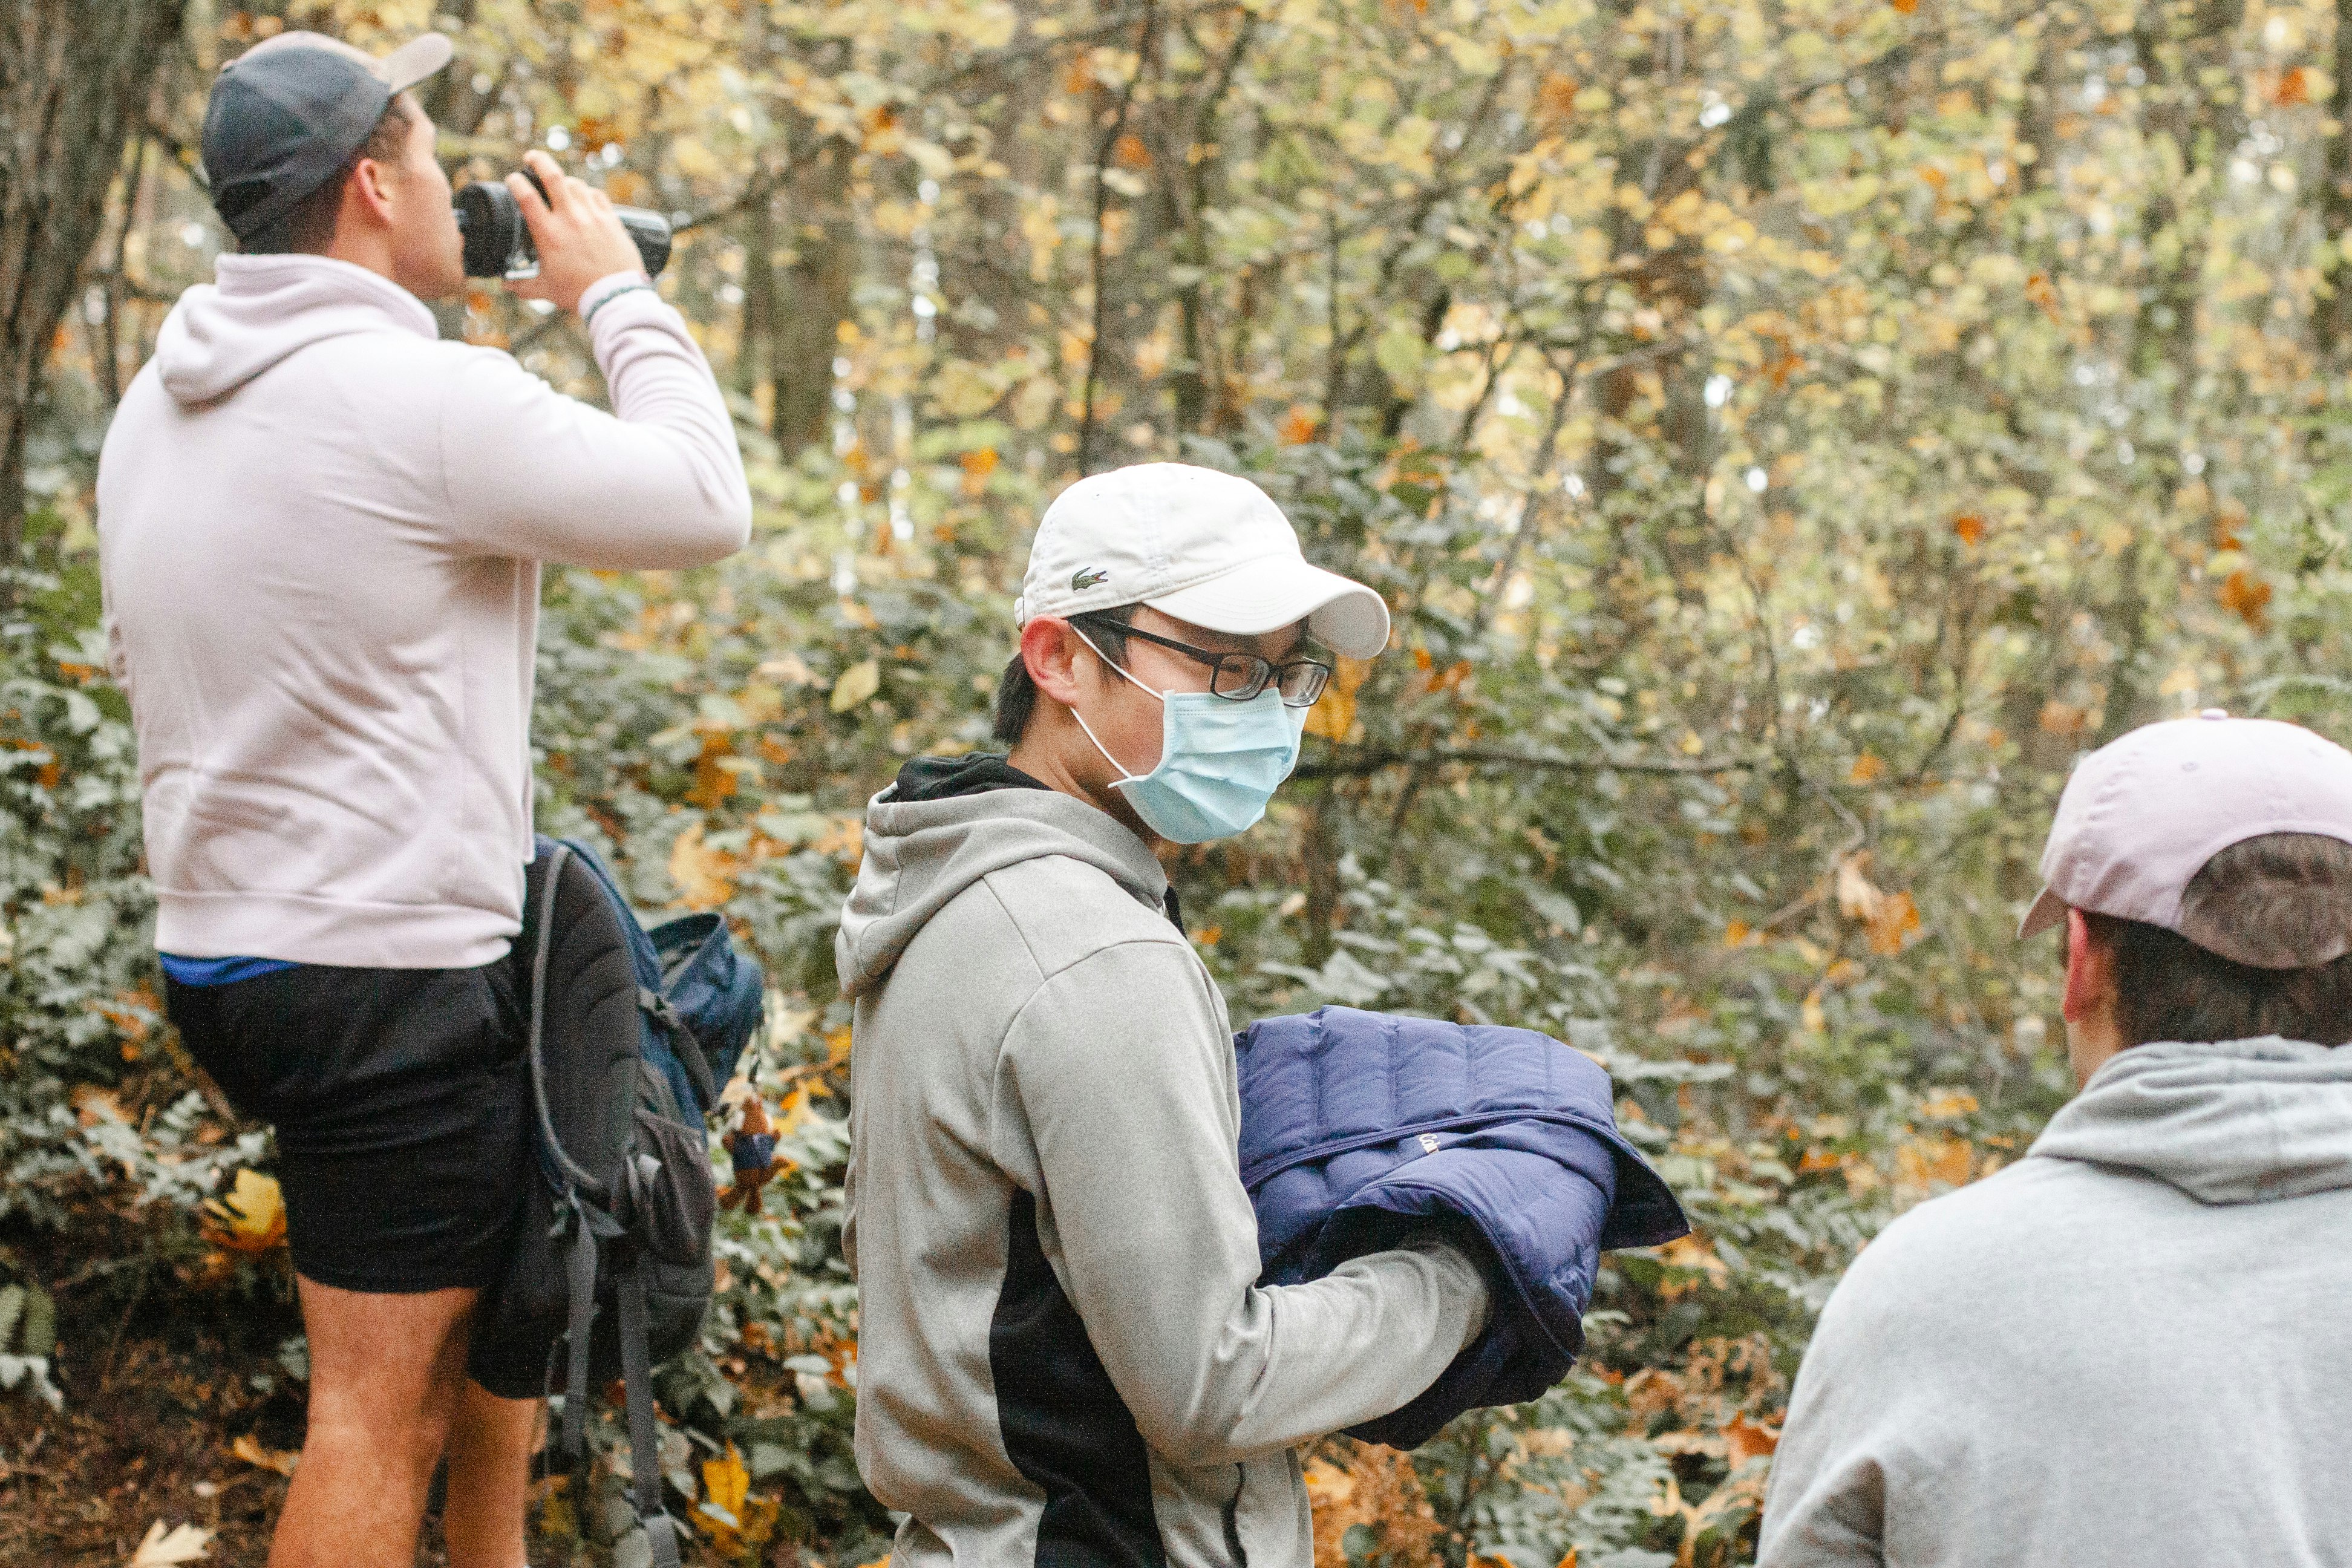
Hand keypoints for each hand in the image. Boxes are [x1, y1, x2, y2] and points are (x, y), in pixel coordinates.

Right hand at [504, 149, 644, 315]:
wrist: (615, 298)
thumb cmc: (579, 294)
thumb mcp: (546, 289)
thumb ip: (522, 285)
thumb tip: (505, 285)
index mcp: (549, 234)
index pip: (526, 196)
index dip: (516, 182)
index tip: (513, 179)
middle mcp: (570, 219)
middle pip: (553, 176)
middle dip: (539, 160)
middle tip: (531, 157)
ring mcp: (593, 217)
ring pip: (576, 184)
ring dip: (565, 181)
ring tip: (560, 185)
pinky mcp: (612, 220)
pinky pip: (597, 195)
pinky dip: (588, 193)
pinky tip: (584, 197)